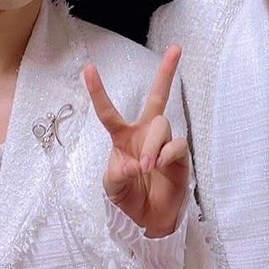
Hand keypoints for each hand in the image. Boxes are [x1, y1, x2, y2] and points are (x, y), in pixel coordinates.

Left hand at [85, 45, 188, 237]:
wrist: (150, 220)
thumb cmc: (129, 196)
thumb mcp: (112, 187)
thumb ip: (116, 174)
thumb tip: (134, 163)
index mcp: (123, 137)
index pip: (108, 112)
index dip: (98, 91)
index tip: (88, 68)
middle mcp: (145, 133)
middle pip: (158, 97)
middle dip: (167, 72)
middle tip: (176, 48)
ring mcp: (164, 142)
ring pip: (161, 125)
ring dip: (152, 146)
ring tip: (146, 167)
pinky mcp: (180, 155)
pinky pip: (177, 144)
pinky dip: (166, 155)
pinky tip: (160, 166)